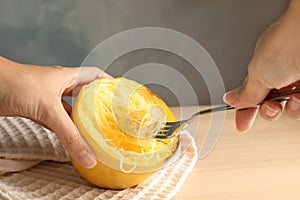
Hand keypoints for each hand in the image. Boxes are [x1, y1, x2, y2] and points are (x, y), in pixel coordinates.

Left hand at [0, 56, 110, 167]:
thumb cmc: (17, 84)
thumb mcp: (49, 110)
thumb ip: (69, 134)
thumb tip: (87, 155)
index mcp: (68, 77)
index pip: (94, 75)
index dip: (108, 82)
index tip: (120, 92)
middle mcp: (60, 86)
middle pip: (84, 95)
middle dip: (97, 104)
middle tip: (111, 116)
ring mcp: (48, 98)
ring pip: (70, 110)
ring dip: (80, 120)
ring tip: (95, 131)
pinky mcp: (37, 110)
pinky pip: (56, 121)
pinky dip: (64, 129)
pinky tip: (71, 137)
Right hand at [224, 0, 299, 131]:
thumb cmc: (285, 44)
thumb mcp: (257, 73)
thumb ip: (245, 93)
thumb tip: (231, 99)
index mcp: (262, 70)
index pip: (250, 96)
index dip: (245, 111)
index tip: (242, 124)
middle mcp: (280, 75)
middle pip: (269, 105)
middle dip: (267, 111)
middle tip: (270, 107)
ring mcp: (296, 82)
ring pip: (288, 109)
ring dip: (286, 110)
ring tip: (289, 101)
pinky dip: (299, 108)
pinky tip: (299, 100)